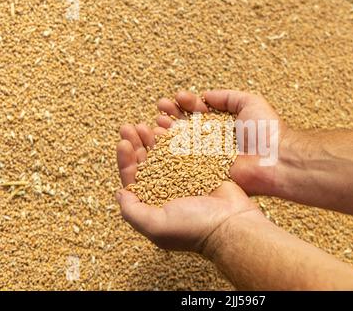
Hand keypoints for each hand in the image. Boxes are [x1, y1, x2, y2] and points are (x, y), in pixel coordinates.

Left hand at [116, 123, 261, 251]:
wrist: (232, 223)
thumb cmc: (194, 228)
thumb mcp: (156, 226)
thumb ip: (133, 211)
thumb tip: (120, 193)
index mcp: (154, 206)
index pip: (133, 180)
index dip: (125, 161)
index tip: (123, 142)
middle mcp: (168, 192)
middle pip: (147, 164)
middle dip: (138, 145)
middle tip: (131, 127)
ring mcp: (186, 180)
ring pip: (165, 155)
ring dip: (154, 139)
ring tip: (149, 123)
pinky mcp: (202, 170)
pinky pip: (186, 150)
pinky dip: (177, 139)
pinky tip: (170, 128)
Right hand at [156, 90, 291, 195]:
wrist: (274, 159)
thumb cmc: (267, 130)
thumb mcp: (250, 102)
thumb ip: (227, 97)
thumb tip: (206, 95)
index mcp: (224, 126)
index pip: (201, 112)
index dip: (188, 103)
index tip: (178, 96)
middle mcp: (214, 142)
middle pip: (188, 126)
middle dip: (173, 114)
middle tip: (161, 105)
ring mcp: (208, 158)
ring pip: (183, 142)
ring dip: (168, 130)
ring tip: (156, 120)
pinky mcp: (205, 173)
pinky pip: (184, 161)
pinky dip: (170, 150)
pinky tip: (159, 139)